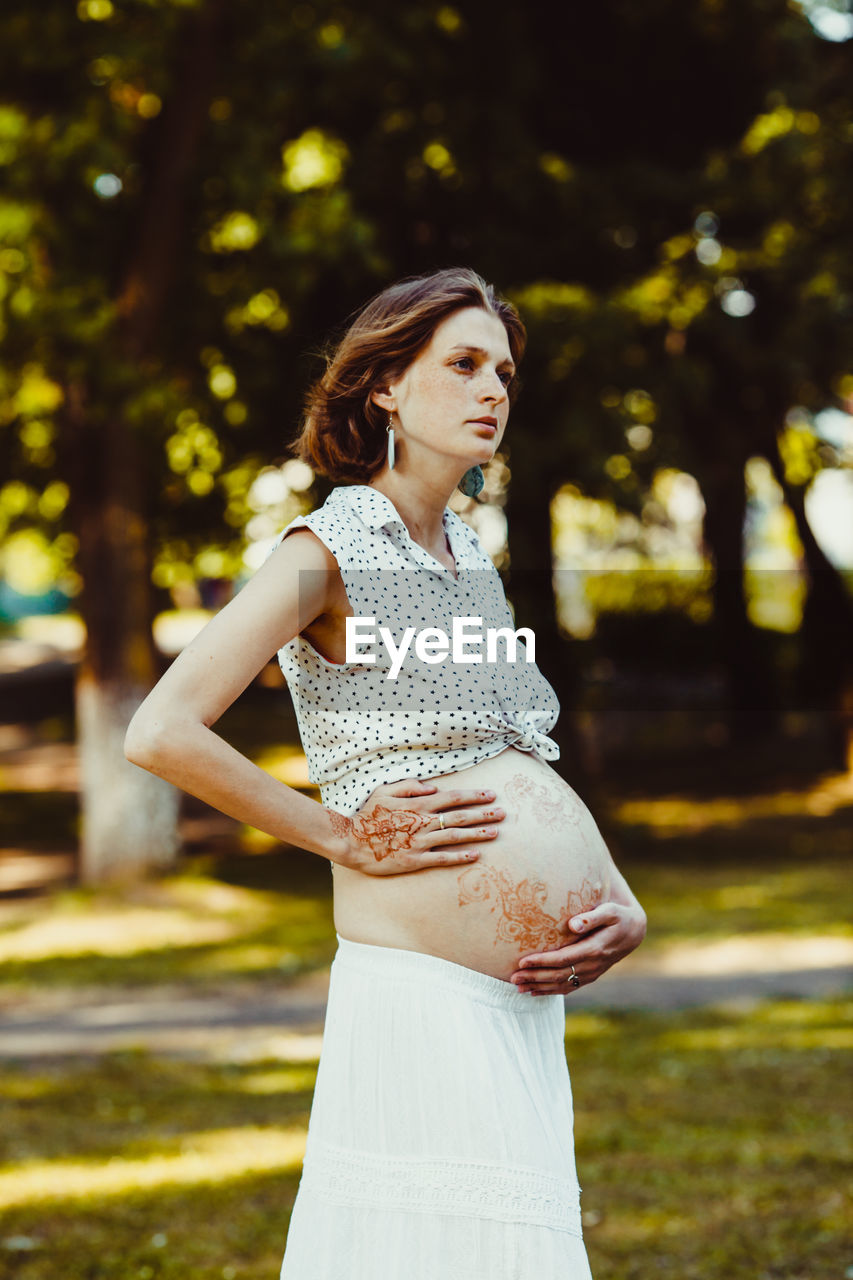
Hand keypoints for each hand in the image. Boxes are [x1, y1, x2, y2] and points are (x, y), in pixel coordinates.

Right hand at [331, 778, 504, 875]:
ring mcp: (421, 842)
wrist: (352, 842)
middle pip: (460, 816)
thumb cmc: (368, 815)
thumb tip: (432, 787)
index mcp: (418, 804)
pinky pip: (443, 858)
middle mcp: (423, 822)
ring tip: (495, 832)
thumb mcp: (384, 791)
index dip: (474, 796)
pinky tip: (476, 854)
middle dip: (483, 814)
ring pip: (456, 836)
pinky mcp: (416, 860)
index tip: (491, 795)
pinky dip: (461, 856)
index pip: (452, 798)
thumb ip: (409, 786)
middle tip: (503, 813)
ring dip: (477, 833)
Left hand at [510, 901, 646, 995]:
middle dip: (534, 977)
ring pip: (562, 985)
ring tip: (517, 987)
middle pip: (558, 975)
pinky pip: (568, 987)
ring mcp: (591, 973)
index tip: (523, 962)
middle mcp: (592, 965)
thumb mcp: (610, 911)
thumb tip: (572, 925)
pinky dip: (550, 991)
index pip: (563, 959)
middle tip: (513, 978)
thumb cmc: (618, 917)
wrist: (634, 932)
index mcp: (594, 949)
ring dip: (539, 987)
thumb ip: (591, 917)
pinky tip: (534, 992)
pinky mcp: (590, 976)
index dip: (542, 962)